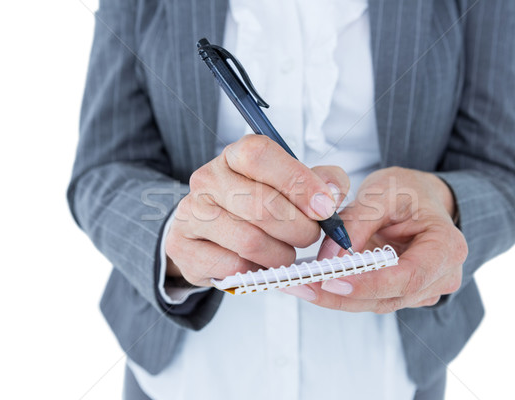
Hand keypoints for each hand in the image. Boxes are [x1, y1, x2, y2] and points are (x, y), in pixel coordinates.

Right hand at [165, 134, 349, 286]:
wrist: (213, 233)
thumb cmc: (260, 205)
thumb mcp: (295, 185)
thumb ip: (322, 182)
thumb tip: (332, 193)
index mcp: (235, 155)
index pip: (260, 155)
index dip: (297, 182)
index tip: (324, 208)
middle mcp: (207, 178)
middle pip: (261, 206)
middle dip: (299, 229)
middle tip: (309, 237)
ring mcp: (190, 213)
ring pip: (249, 241)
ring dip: (281, 255)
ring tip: (285, 253)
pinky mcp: (182, 246)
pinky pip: (232, 266)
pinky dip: (255, 271)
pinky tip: (259, 264)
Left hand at [282, 167, 466, 311]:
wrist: (419, 198)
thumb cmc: (407, 191)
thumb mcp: (382, 193)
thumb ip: (356, 224)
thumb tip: (329, 259)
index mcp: (446, 247)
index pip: (408, 276)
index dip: (369, 284)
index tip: (332, 281)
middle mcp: (441, 276)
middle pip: (389, 297)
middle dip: (342, 295)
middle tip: (301, 285)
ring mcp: (423, 289)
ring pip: (375, 303)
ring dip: (335, 297)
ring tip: (299, 284)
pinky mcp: (403, 293)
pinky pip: (370, 298)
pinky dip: (341, 292)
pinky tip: (313, 283)